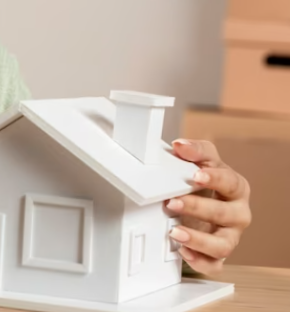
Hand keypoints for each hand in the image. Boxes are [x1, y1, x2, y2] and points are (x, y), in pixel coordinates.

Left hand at [166, 139, 251, 274]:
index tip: (195, 176)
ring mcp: (229, 236)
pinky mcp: (217, 255)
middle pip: (225, 214)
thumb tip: (181, 145)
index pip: (230, 182)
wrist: (200, 206)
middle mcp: (237, 214)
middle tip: (172, 202)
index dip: (214, 179)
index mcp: (236, 188)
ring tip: (175, 232)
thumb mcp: (202, 162)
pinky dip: (199, 261)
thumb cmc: (203, 183)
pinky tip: (183, 252)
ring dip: (198, 240)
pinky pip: (214, 265)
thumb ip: (195, 151)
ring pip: (223, 244)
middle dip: (198, 208)